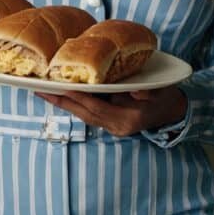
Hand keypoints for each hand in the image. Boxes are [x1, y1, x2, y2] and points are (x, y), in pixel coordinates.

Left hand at [34, 85, 187, 137]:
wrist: (173, 111)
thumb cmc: (166, 97)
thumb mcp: (159, 92)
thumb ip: (146, 93)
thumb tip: (132, 92)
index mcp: (128, 119)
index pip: (97, 107)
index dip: (77, 97)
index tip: (59, 87)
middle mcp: (117, 127)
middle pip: (84, 113)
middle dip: (62, 101)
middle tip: (40, 90)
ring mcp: (113, 128)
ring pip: (84, 115)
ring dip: (65, 103)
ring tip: (45, 92)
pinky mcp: (110, 124)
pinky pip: (89, 114)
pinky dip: (75, 105)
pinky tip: (63, 96)